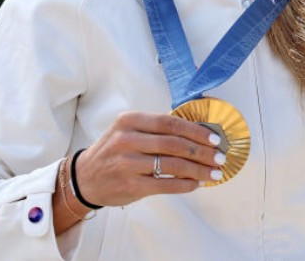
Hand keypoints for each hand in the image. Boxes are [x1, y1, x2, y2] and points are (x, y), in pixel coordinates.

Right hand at [73, 112, 225, 206]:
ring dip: (198, 170)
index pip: (170, 123)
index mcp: (129, 121)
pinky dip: (185, 184)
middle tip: (219, 157)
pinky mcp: (130, 185)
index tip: (214, 138)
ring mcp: (127, 163)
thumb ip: (155, 130)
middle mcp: (127, 139)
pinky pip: (165, 184)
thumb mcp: (127, 131)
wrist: (84, 178)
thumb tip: (196, 134)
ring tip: (214, 173)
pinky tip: (196, 184)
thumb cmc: (112, 152)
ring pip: (173, 164)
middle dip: (202, 151)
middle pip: (174, 143)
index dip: (195, 130)